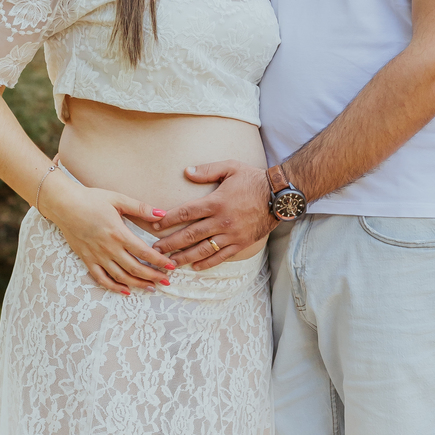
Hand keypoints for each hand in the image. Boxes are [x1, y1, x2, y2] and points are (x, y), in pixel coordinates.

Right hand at [40, 177, 175, 295]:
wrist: (64, 205)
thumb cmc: (91, 199)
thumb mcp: (118, 199)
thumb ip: (140, 208)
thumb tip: (162, 213)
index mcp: (118, 233)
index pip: (144, 252)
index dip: (159, 261)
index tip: (171, 266)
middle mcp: (109, 248)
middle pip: (135, 268)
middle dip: (153, 276)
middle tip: (166, 281)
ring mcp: (97, 256)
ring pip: (120, 277)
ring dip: (137, 284)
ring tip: (151, 287)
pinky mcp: (87, 259)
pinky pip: (101, 278)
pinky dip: (113, 287)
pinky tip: (124, 291)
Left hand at [151, 161, 275, 269]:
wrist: (279, 195)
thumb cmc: (253, 179)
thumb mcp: (231, 167)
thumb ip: (207, 170)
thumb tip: (186, 171)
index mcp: (216, 202)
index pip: (186, 212)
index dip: (168, 220)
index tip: (155, 225)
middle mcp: (221, 221)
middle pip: (190, 235)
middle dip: (170, 243)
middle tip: (155, 250)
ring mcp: (231, 235)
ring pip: (203, 250)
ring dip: (184, 257)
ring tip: (170, 262)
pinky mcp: (241, 244)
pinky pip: (220, 256)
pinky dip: (206, 263)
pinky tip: (195, 267)